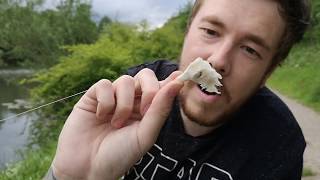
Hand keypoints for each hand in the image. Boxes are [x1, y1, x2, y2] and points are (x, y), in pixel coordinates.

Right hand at [51, 69, 182, 179]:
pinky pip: (104, 84)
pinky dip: (105, 101)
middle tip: (145, 111)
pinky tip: (101, 116)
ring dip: (124, 104)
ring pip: (125, 80)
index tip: (179, 76)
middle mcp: (131, 100)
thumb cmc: (119, 155)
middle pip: (146, 76)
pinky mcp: (93, 96)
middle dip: (149, 90)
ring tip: (116, 124)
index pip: (161, 87)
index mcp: (147, 110)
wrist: (88, 168)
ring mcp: (112, 97)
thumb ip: (160, 109)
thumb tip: (178, 82)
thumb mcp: (145, 135)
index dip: (170, 81)